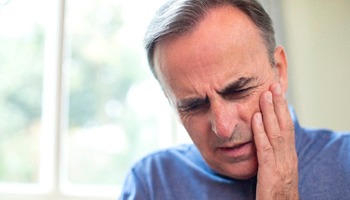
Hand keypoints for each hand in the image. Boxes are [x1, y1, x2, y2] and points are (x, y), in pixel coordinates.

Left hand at [252, 83, 298, 199]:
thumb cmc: (277, 193)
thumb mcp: (277, 170)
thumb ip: (272, 154)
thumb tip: (263, 138)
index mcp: (289, 156)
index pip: (287, 127)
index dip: (282, 109)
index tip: (277, 93)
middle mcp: (288, 157)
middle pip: (284, 125)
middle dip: (279, 105)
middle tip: (273, 85)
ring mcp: (281, 165)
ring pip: (276, 133)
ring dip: (270, 112)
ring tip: (265, 95)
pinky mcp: (270, 173)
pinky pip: (265, 149)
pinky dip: (260, 132)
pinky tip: (254, 119)